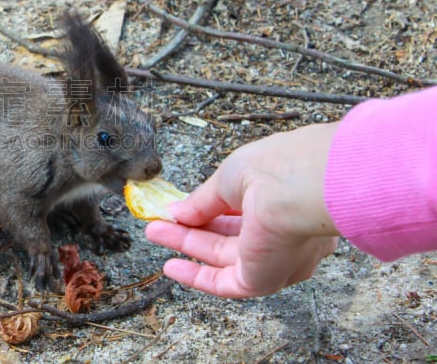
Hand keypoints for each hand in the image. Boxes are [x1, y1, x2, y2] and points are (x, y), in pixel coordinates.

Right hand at [145, 123, 340, 297]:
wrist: (299, 186)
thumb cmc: (274, 169)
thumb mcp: (228, 178)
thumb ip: (201, 201)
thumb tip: (175, 213)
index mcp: (282, 199)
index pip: (240, 211)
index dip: (206, 211)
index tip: (178, 209)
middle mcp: (283, 231)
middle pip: (226, 236)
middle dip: (189, 229)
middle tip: (159, 223)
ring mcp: (274, 257)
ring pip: (221, 256)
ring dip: (186, 246)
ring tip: (154, 233)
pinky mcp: (263, 278)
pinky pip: (224, 283)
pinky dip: (195, 277)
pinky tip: (171, 266)